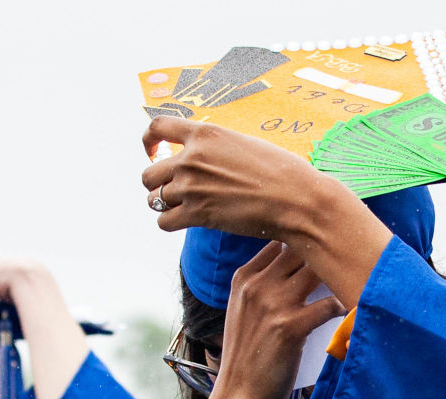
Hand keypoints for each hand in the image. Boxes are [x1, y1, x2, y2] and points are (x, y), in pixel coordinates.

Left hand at [141, 117, 391, 307]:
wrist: (297, 199)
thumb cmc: (282, 173)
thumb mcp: (245, 144)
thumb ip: (217, 147)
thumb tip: (205, 155)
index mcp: (205, 134)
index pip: (157, 128)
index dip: (148, 142)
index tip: (153, 152)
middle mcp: (192, 158)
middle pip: (148, 173)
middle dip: (158, 183)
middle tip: (176, 191)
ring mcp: (191, 186)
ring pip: (154, 199)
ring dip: (165, 205)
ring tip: (184, 208)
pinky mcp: (197, 214)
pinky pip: (164, 221)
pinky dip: (170, 223)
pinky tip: (185, 222)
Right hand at [210, 240, 344, 398]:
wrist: (240, 396)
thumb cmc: (248, 356)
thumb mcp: (244, 312)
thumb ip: (264, 285)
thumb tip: (303, 265)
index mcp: (244, 278)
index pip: (280, 239)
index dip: (306, 237)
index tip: (328, 241)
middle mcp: (257, 285)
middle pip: (301, 248)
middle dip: (328, 249)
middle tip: (353, 254)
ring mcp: (272, 304)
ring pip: (317, 270)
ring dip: (340, 274)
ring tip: (356, 279)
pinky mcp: (289, 328)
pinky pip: (329, 304)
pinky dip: (343, 307)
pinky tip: (348, 314)